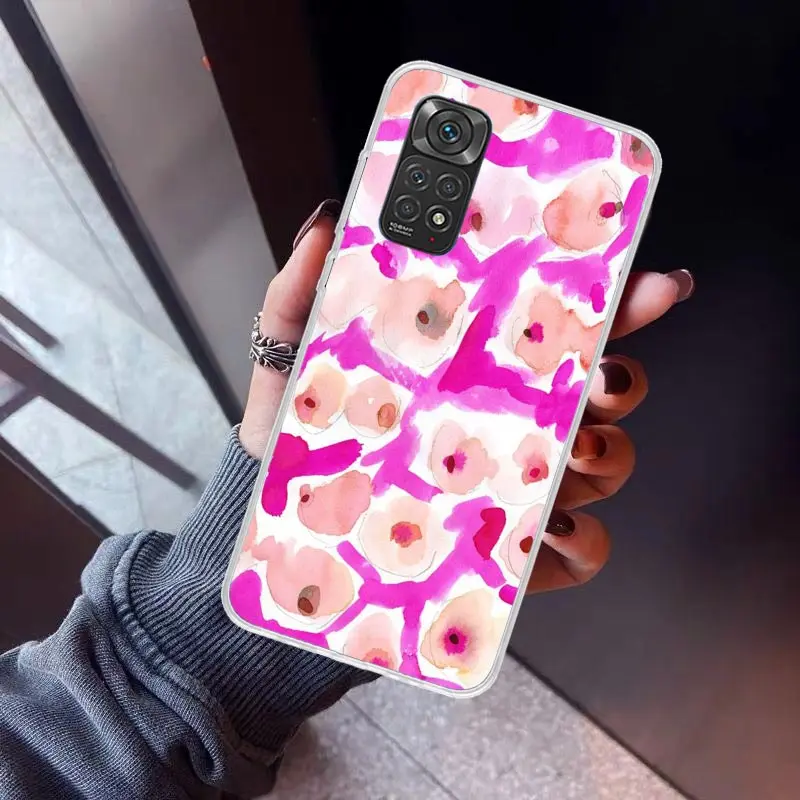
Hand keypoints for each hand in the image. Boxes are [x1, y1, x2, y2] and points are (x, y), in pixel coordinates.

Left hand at [239, 200, 693, 593]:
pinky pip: (579, 551)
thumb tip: (327, 219)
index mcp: (478, 364)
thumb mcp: (295, 351)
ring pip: (606, 463)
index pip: (562, 325)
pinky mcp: (514, 551)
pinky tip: (544, 529)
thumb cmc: (306, 428)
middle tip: (596, 376)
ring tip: (566, 449)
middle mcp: (515, 419)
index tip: (652, 280)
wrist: (286, 519)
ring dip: (606, 454)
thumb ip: (304, 288)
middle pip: (604, 391)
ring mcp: (521, 485)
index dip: (619, 300)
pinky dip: (579, 542)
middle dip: (624, 379)